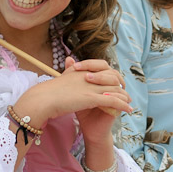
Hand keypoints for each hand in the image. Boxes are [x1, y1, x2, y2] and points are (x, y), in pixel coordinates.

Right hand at [14, 57, 129, 128]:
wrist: (43, 99)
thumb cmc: (48, 92)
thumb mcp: (61, 77)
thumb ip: (69, 70)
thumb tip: (70, 61)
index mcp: (81, 70)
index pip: (102, 69)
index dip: (110, 76)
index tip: (115, 82)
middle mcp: (88, 76)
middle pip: (111, 77)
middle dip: (120, 85)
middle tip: (125, 93)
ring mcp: (90, 86)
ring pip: (115, 88)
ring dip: (124, 96)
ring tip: (129, 103)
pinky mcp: (92, 98)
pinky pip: (113, 100)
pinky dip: (123, 105)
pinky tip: (128, 110)